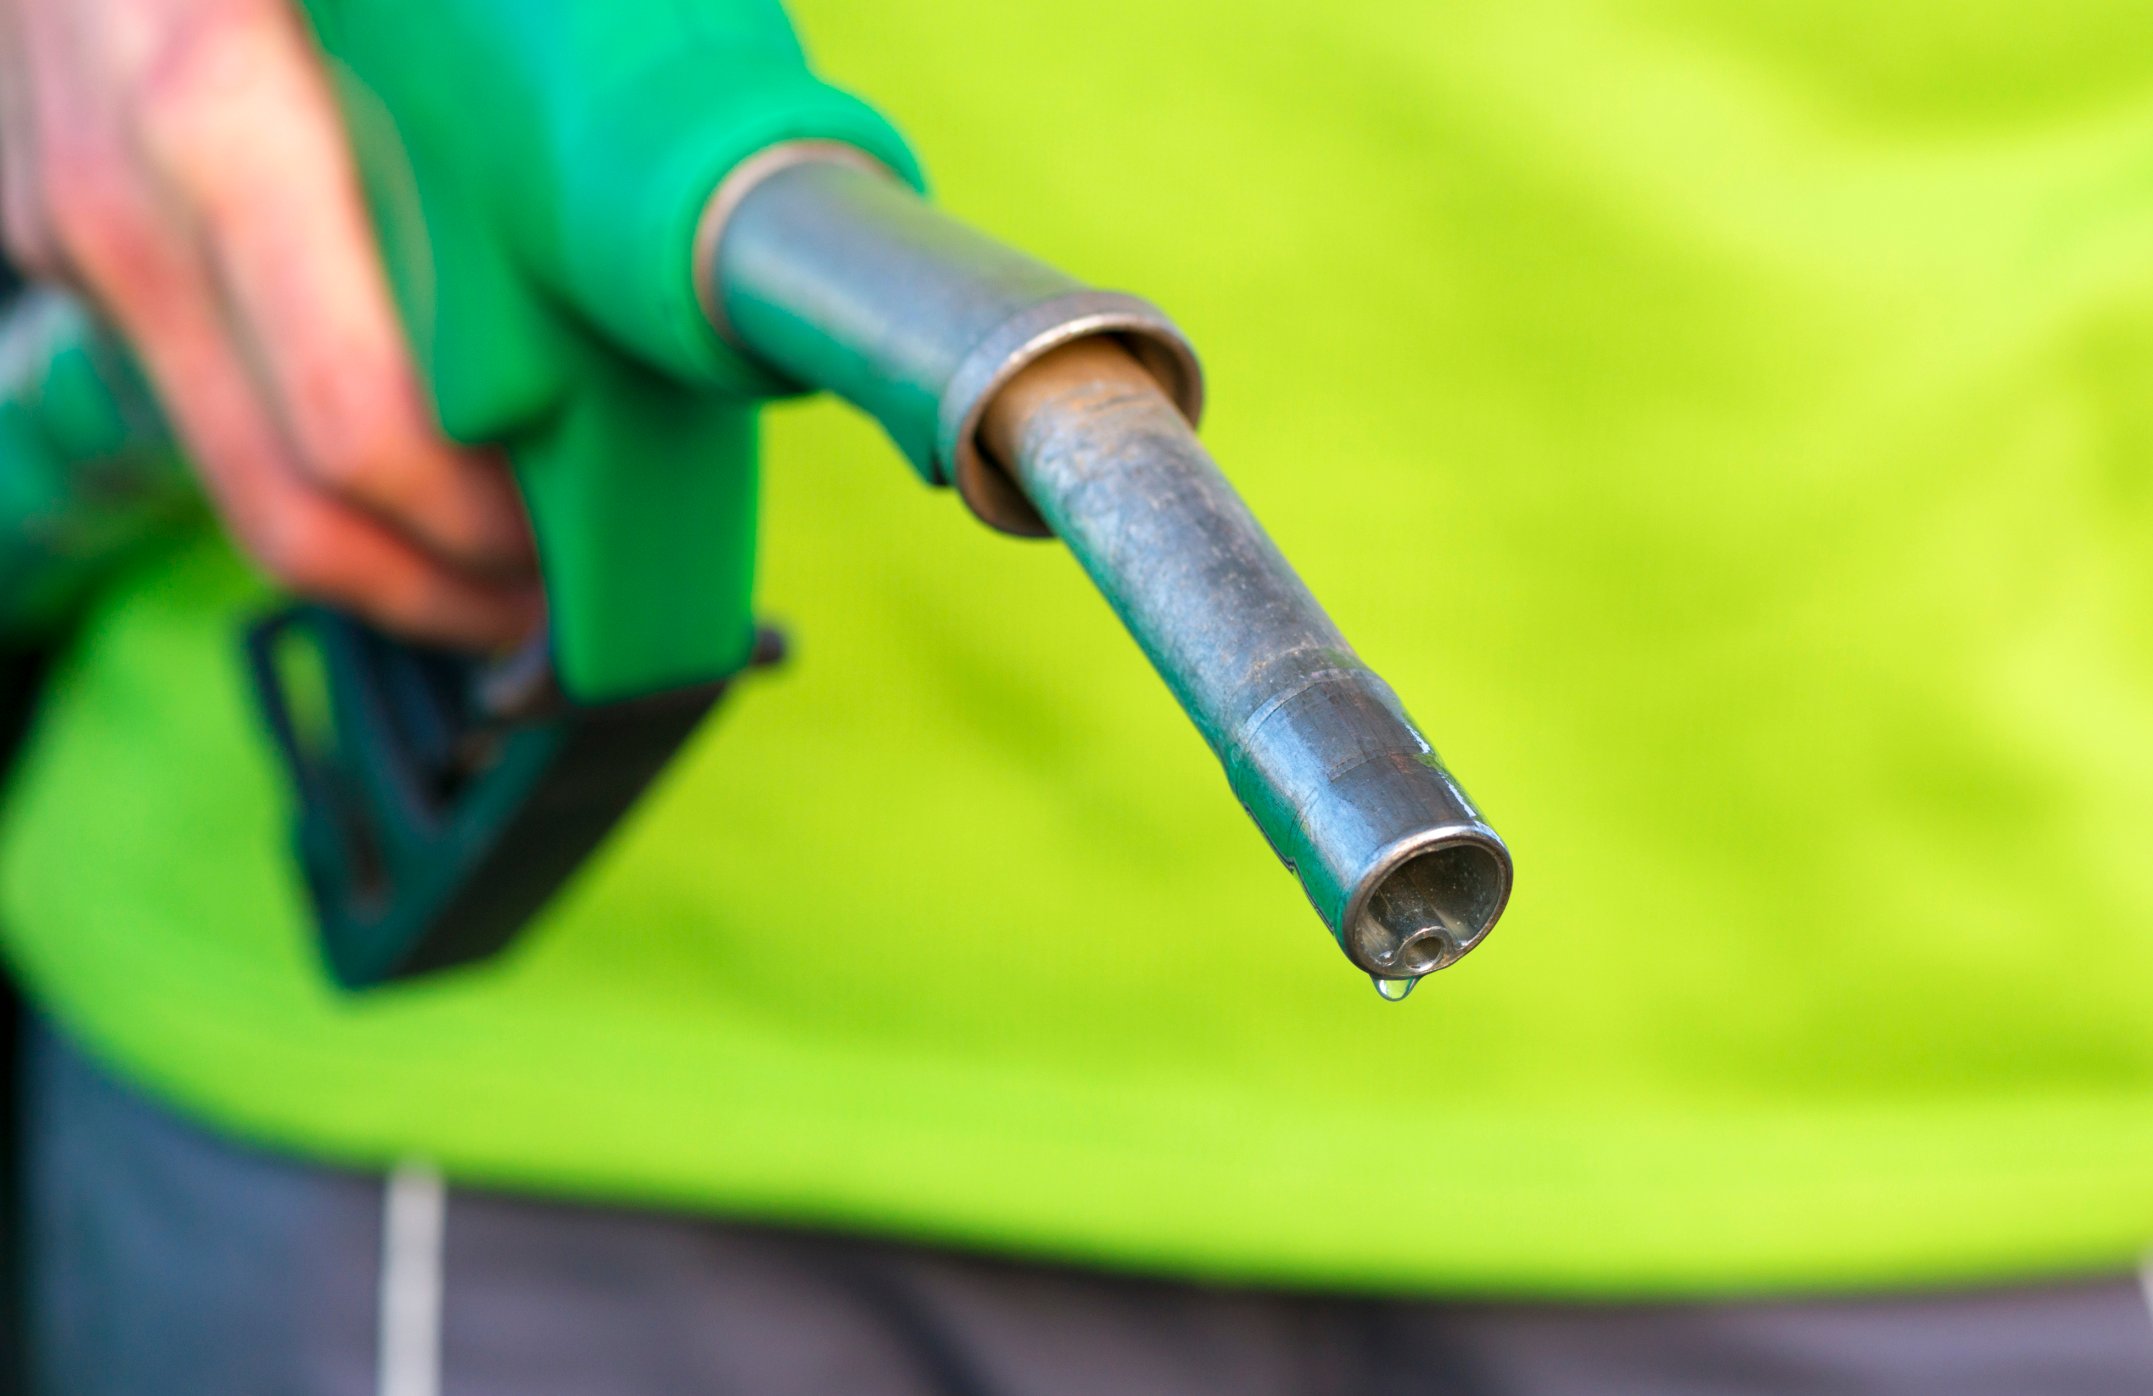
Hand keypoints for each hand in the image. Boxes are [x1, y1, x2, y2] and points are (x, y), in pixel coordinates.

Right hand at [0, 0, 540, 647]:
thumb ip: (541, 56)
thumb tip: (686, 158)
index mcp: (222, 130)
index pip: (358, 424)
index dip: (481, 532)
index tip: (578, 558)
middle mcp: (130, 210)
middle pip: (288, 506)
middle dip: (439, 596)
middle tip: (551, 620)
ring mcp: (75, 235)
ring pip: (231, 479)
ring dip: (377, 559)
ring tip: (495, 575)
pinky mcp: (59, 245)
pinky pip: (196, 398)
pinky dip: (304, 468)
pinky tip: (404, 466)